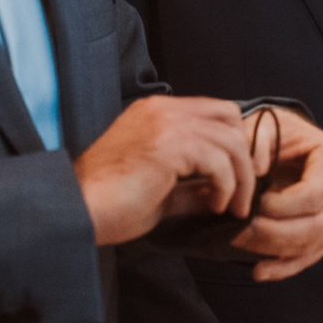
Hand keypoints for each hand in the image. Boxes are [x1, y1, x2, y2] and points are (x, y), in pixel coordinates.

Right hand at [75, 97, 255, 246]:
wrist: (77, 212)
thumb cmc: (109, 206)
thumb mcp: (160, 192)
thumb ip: (191, 186)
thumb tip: (222, 194)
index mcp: (156, 112)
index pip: (216, 112)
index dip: (234, 143)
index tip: (239, 179)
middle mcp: (162, 109)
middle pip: (230, 117)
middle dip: (245, 157)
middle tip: (243, 193)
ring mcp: (164, 123)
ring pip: (230, 139)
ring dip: (241, 178)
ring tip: (232, 208)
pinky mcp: (168, 144)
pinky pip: (219, 160)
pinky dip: (227, 186)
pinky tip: (216, 206)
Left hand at [229, 109, 322, 281]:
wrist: (288, 146)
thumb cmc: (278, 136)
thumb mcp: (265, 127)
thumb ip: (258, 142)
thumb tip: (257, 170)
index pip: (314, 195)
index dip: (281, 207)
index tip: (251, 205)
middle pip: (316, 226)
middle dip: (273, 233)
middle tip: (237, 230)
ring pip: (311, 245)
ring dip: (273, 250)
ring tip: (239, 243)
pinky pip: (309, 258)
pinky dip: (283, 268)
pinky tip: (260, 270)